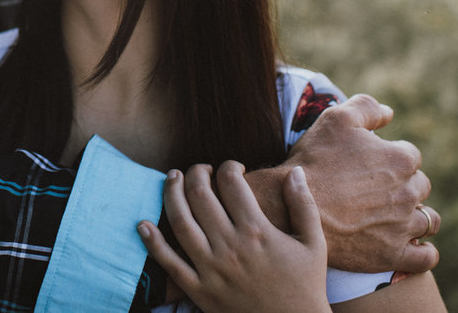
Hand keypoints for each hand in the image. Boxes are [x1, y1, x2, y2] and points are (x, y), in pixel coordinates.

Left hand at [139, 162, 329, 312]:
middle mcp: (230, 246)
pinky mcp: (199, 290)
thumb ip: (304, 205)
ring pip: (181, 222)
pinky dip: (153, 242)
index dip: (229, 166)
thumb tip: (295, 171)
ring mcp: (211, 268)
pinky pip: (170, 263)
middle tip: (199, 169)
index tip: (233, 167)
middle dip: (196, 173)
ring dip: (171, 194)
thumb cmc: (305, 286)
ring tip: (171, 178)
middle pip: (201, 195)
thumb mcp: (314, 244)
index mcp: (257, 231)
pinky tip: (143, 224)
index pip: (231, 183)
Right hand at [279, 94, 439, 273]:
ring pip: (428, 221)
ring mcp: (403, 226)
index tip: (370, 164)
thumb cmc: (314, 161)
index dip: (390, 157)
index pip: (410, 156)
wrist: (291, 206)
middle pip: (421, 186)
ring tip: (396, 216)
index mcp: (401, 160)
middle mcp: (409, 193)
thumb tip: (389, 112)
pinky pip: (425, 258)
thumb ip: (366, 107)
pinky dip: (423, 253)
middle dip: (404, 186)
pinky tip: (412, 246)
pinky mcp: (393, 254)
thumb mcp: (336, 119)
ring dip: (418, 216)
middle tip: (377, 189)